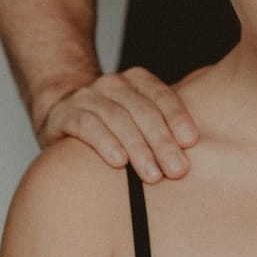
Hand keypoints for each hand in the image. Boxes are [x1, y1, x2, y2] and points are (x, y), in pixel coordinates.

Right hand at [35, 66, 199, 182]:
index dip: (177, 117)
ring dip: (138, 148)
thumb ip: (162, 127)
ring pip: (117, 119)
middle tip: (177, 170)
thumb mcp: (138, 119)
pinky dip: (105, 143)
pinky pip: (87, 126)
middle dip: (162, 141)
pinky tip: (119, 162)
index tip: (191, 142)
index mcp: (137, 81)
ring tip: (153, 175)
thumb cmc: (112, 125)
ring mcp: (86, 96)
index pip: (161, 96)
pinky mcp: (64, 114)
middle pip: (142, 111)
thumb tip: (195, 153)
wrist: (61, 114)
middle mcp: (113, 84)